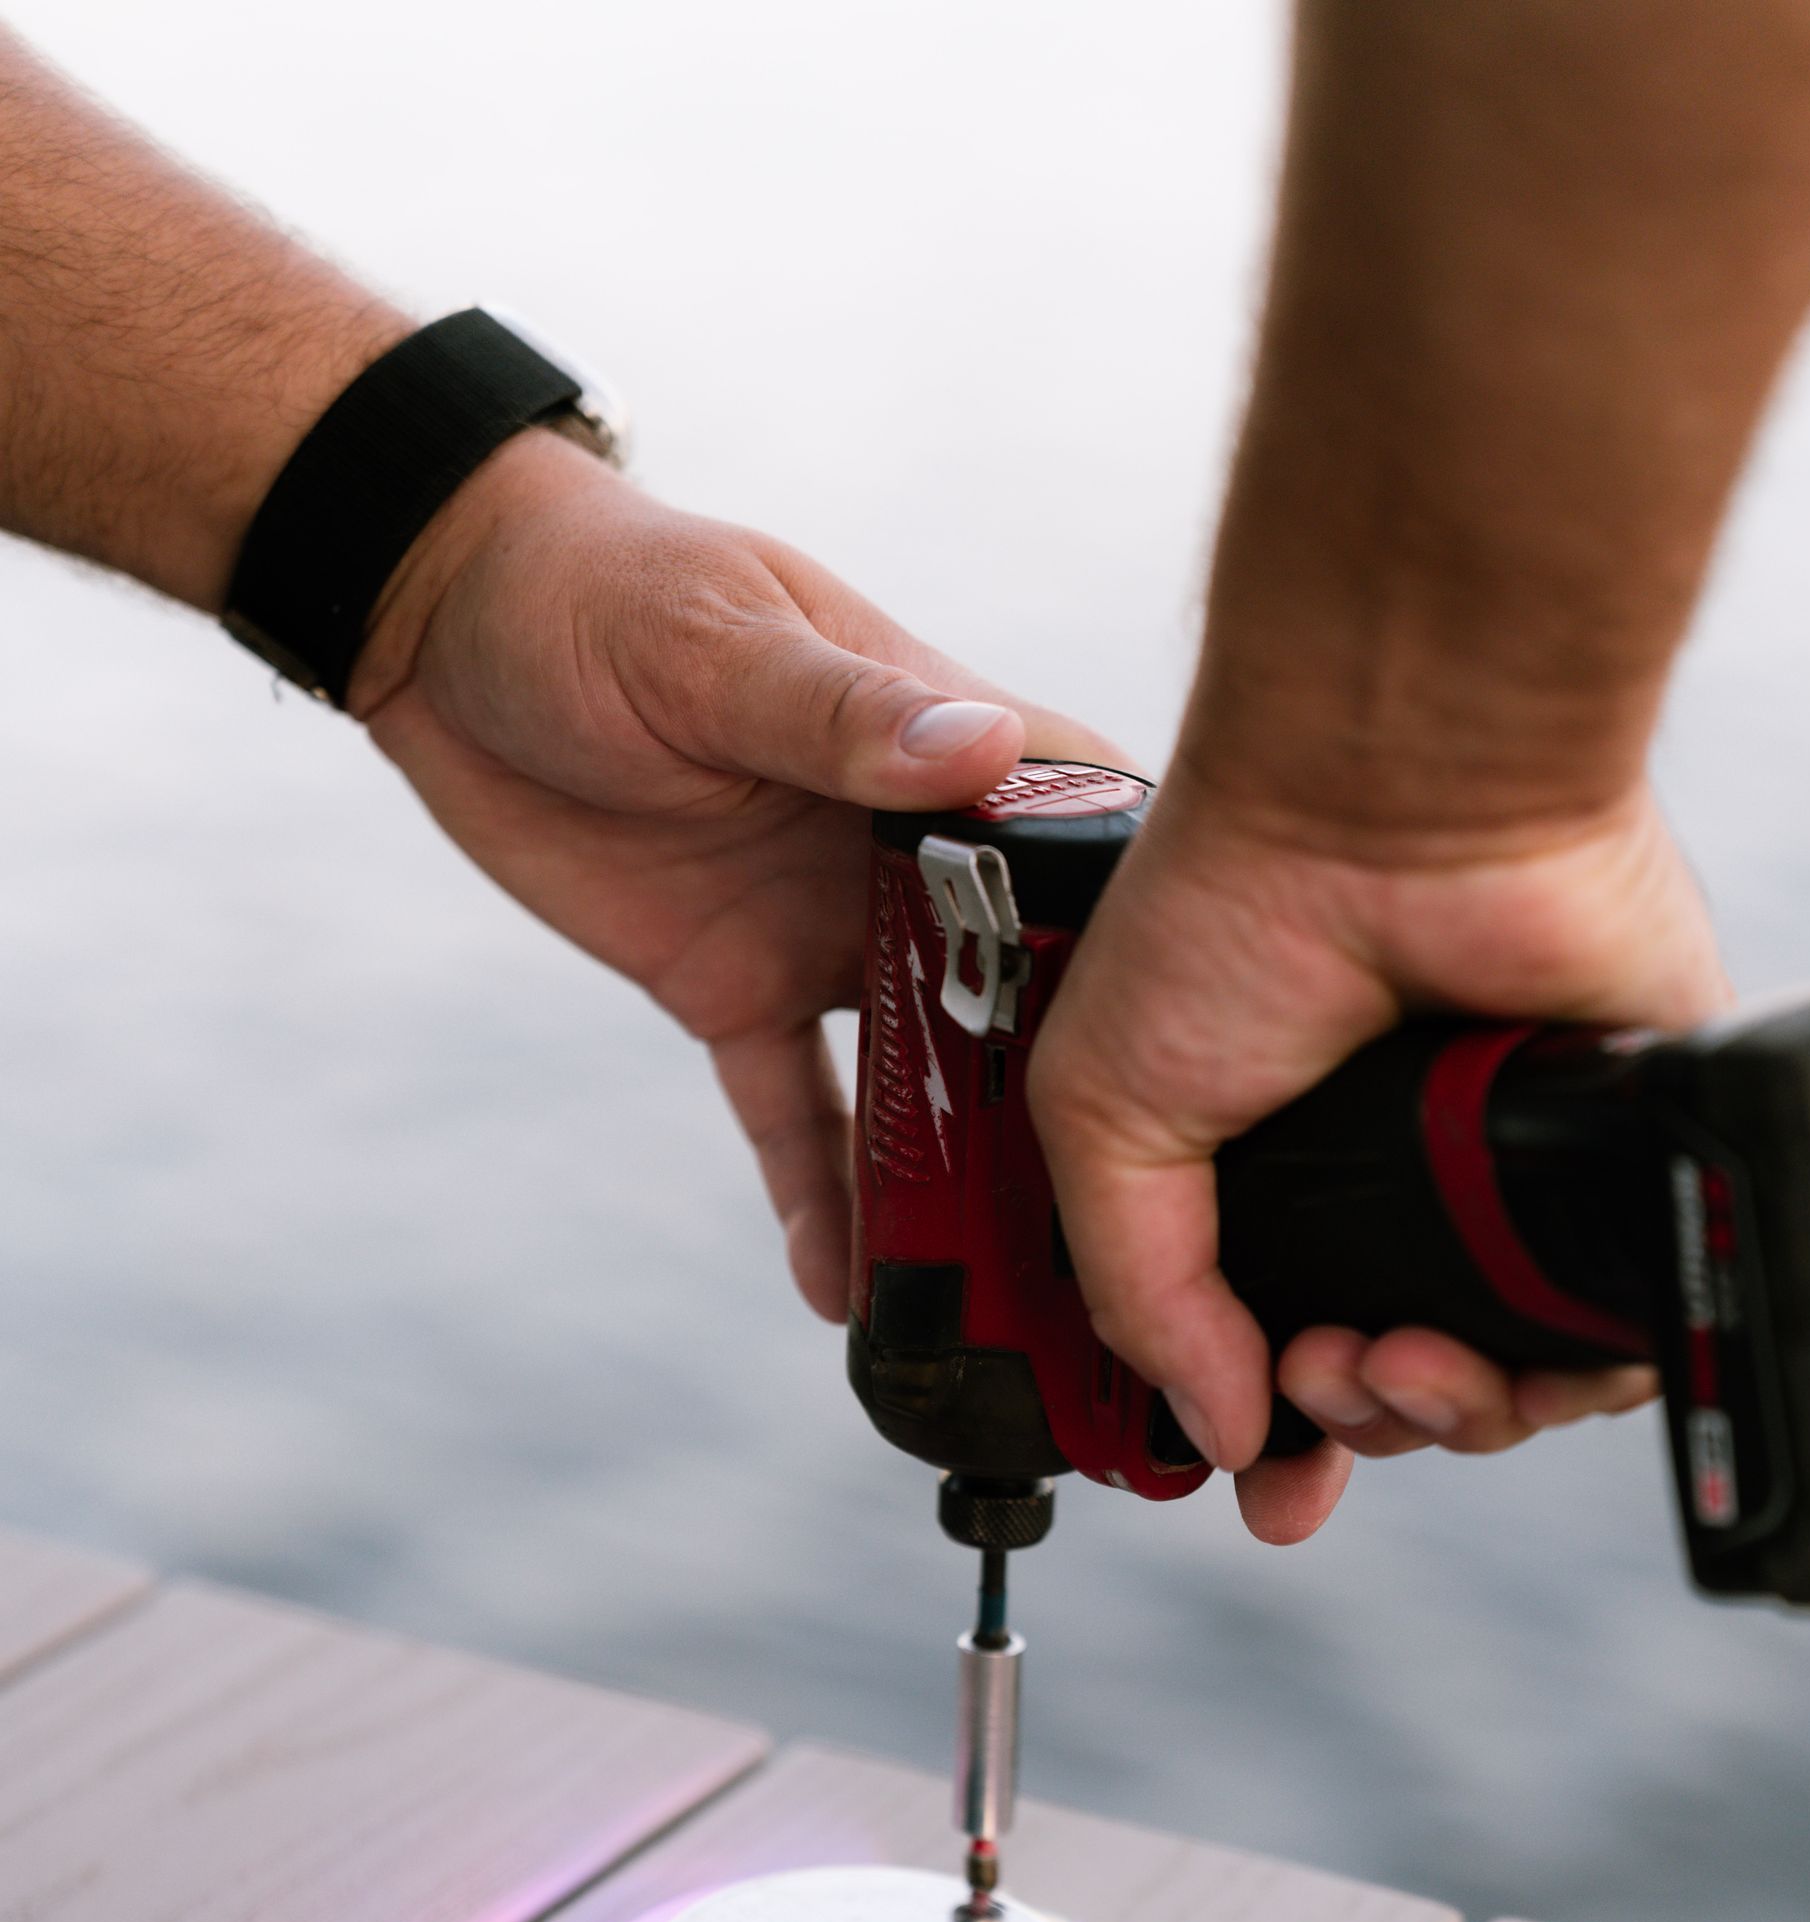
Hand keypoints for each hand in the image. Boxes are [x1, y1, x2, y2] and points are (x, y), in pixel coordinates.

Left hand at [349, 430, 1118, 1316]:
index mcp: (933, 747)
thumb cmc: (595, 588)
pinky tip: (842, 1294)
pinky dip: (818, 1198)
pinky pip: (791, 1112)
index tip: (1217, 1029)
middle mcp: (903, 855)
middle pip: (1028, 988)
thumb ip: (840, 717)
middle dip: (1075, 1095)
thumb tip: (983, 750)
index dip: (1154, 921)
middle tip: (1131, 1219)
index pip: (1081, 832)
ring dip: (963, 1168)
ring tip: (1008, 1291)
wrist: (441, 626)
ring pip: (926, 1073)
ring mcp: (826, 930)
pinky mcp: (736, 990)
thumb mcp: (715, 644)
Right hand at [1026, 765, 1731, 1544]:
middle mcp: (1387, 1189)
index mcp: (1267, 1178)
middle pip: (1387, 1394)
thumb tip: (1215, 1433)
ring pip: (1498, 1385)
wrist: (1392, 800)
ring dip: (1434, 1417)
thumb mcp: (1099, 1113)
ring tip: (1387, 1362)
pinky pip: (1607, 1334)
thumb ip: (1138, 1291)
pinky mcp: (1600, 1167)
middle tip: (1315, 1382)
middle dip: (1344, 1429)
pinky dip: (1555, 1381)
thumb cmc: (1232, 905)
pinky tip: (1488, 1355)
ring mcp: (1495, 1182)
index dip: (1263, 1442)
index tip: (1259, 1485)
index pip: (1269, 1353)